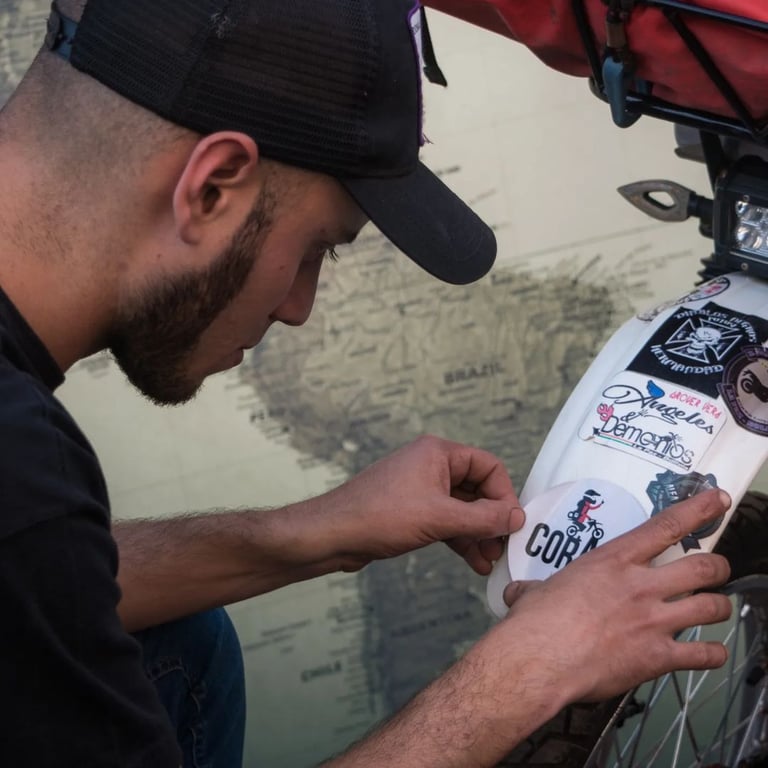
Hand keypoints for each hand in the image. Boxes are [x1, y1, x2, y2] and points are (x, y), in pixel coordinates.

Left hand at [306, 435, 523, 573]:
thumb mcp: (440, 518)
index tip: (512, 524)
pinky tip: (473, 561)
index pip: (488, 466)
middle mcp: (430, 466)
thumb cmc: (378, 515)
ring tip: (489, 560)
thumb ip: (483, 518)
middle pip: (477, 489)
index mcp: (438, 453)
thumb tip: (516, 518)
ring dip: (478, 534)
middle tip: (502, 547)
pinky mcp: (411, 510)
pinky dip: (460, 539)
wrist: (333, 534)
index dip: (504, 495)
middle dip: (492, 519)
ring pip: (462, 509)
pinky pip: (446, 521)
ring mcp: (420, 488)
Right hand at [493, 488, 731, 703]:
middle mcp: (640, 586)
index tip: (716, 500)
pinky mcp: (658, 657)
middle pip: (703, 567)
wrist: (540, 659)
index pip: (665, 526)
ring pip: (712, 607)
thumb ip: (538, 588)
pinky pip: (703, 655)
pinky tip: (710, 653)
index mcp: (613, 561)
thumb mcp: (536, 590)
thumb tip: (520, 592)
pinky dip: (712, 654)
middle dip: (717, 567)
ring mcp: (653, 621)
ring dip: (719, 606)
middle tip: (716, 570)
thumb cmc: (535, 622)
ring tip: (716, 607)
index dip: (698, 510)